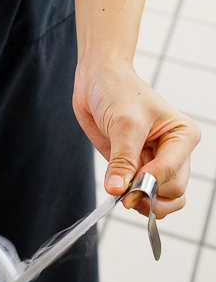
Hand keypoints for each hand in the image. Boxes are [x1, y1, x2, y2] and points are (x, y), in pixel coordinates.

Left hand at [73, 57, 199, 218]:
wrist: (97, 77)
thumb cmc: (117, 89)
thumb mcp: (122, 123)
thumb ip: (122, 160)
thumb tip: (118, 191)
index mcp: (183, 135)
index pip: (173, 173)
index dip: (150, 185)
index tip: (127, 189)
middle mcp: (175, 151)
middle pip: (173, 191)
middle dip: (148, 195)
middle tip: (123, 193)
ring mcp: (157, 161)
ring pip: (164, 198)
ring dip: (145, 203)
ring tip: (123, 195)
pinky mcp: (139, 167)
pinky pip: (145, 195)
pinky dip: (134, 199)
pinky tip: (119, 190)